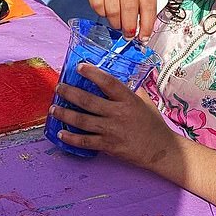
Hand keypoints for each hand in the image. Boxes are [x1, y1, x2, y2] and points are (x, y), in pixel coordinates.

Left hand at [51, 63, 173, 169]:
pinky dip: (71, 137)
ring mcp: (112, 131)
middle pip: (88, 101)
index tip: (80, 66)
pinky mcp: (109, 146)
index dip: (93, 73)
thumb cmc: (152, 122)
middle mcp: (118, 113)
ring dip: (65, 113)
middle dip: (69, 93)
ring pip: (83, 121)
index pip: (108, 82)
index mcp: (128, 99)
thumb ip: (130, 88)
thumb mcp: (144, 100)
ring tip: (54, 108)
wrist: (161, 149)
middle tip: (58, 87)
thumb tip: (118, 73)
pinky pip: (86, 141)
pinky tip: (61, 132)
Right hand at [84, 0, 157, 40]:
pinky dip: (103, 14)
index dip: (147, 24)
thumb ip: (144, 8)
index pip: (148, 4)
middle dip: (130, 27)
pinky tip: (107, 10)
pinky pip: (99, 8)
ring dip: (116, 23)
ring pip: (113, 11)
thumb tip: (144, 32)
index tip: (144, 37)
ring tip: (117, 22)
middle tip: (129, 34)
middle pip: (129, 8)